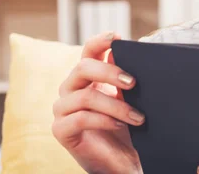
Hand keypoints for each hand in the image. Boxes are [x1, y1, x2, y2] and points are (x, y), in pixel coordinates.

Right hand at [52, 31, 143, 173]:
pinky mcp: (61, 130)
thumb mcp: (128, 100)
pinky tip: (121, 125)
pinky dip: (105, 120)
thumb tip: (121, 52)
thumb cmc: (125, 128)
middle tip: (134, 83)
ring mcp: (63, 109)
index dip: (100, 41)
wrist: (121, 162)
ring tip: (138, 117)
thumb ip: (123, 78)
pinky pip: (81, 118)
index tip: (117, 37)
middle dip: (110, 72)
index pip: (89, 50)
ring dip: (116, 106)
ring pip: (86, 96)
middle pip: (83, 68)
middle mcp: (71, 88)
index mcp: (87, 76)